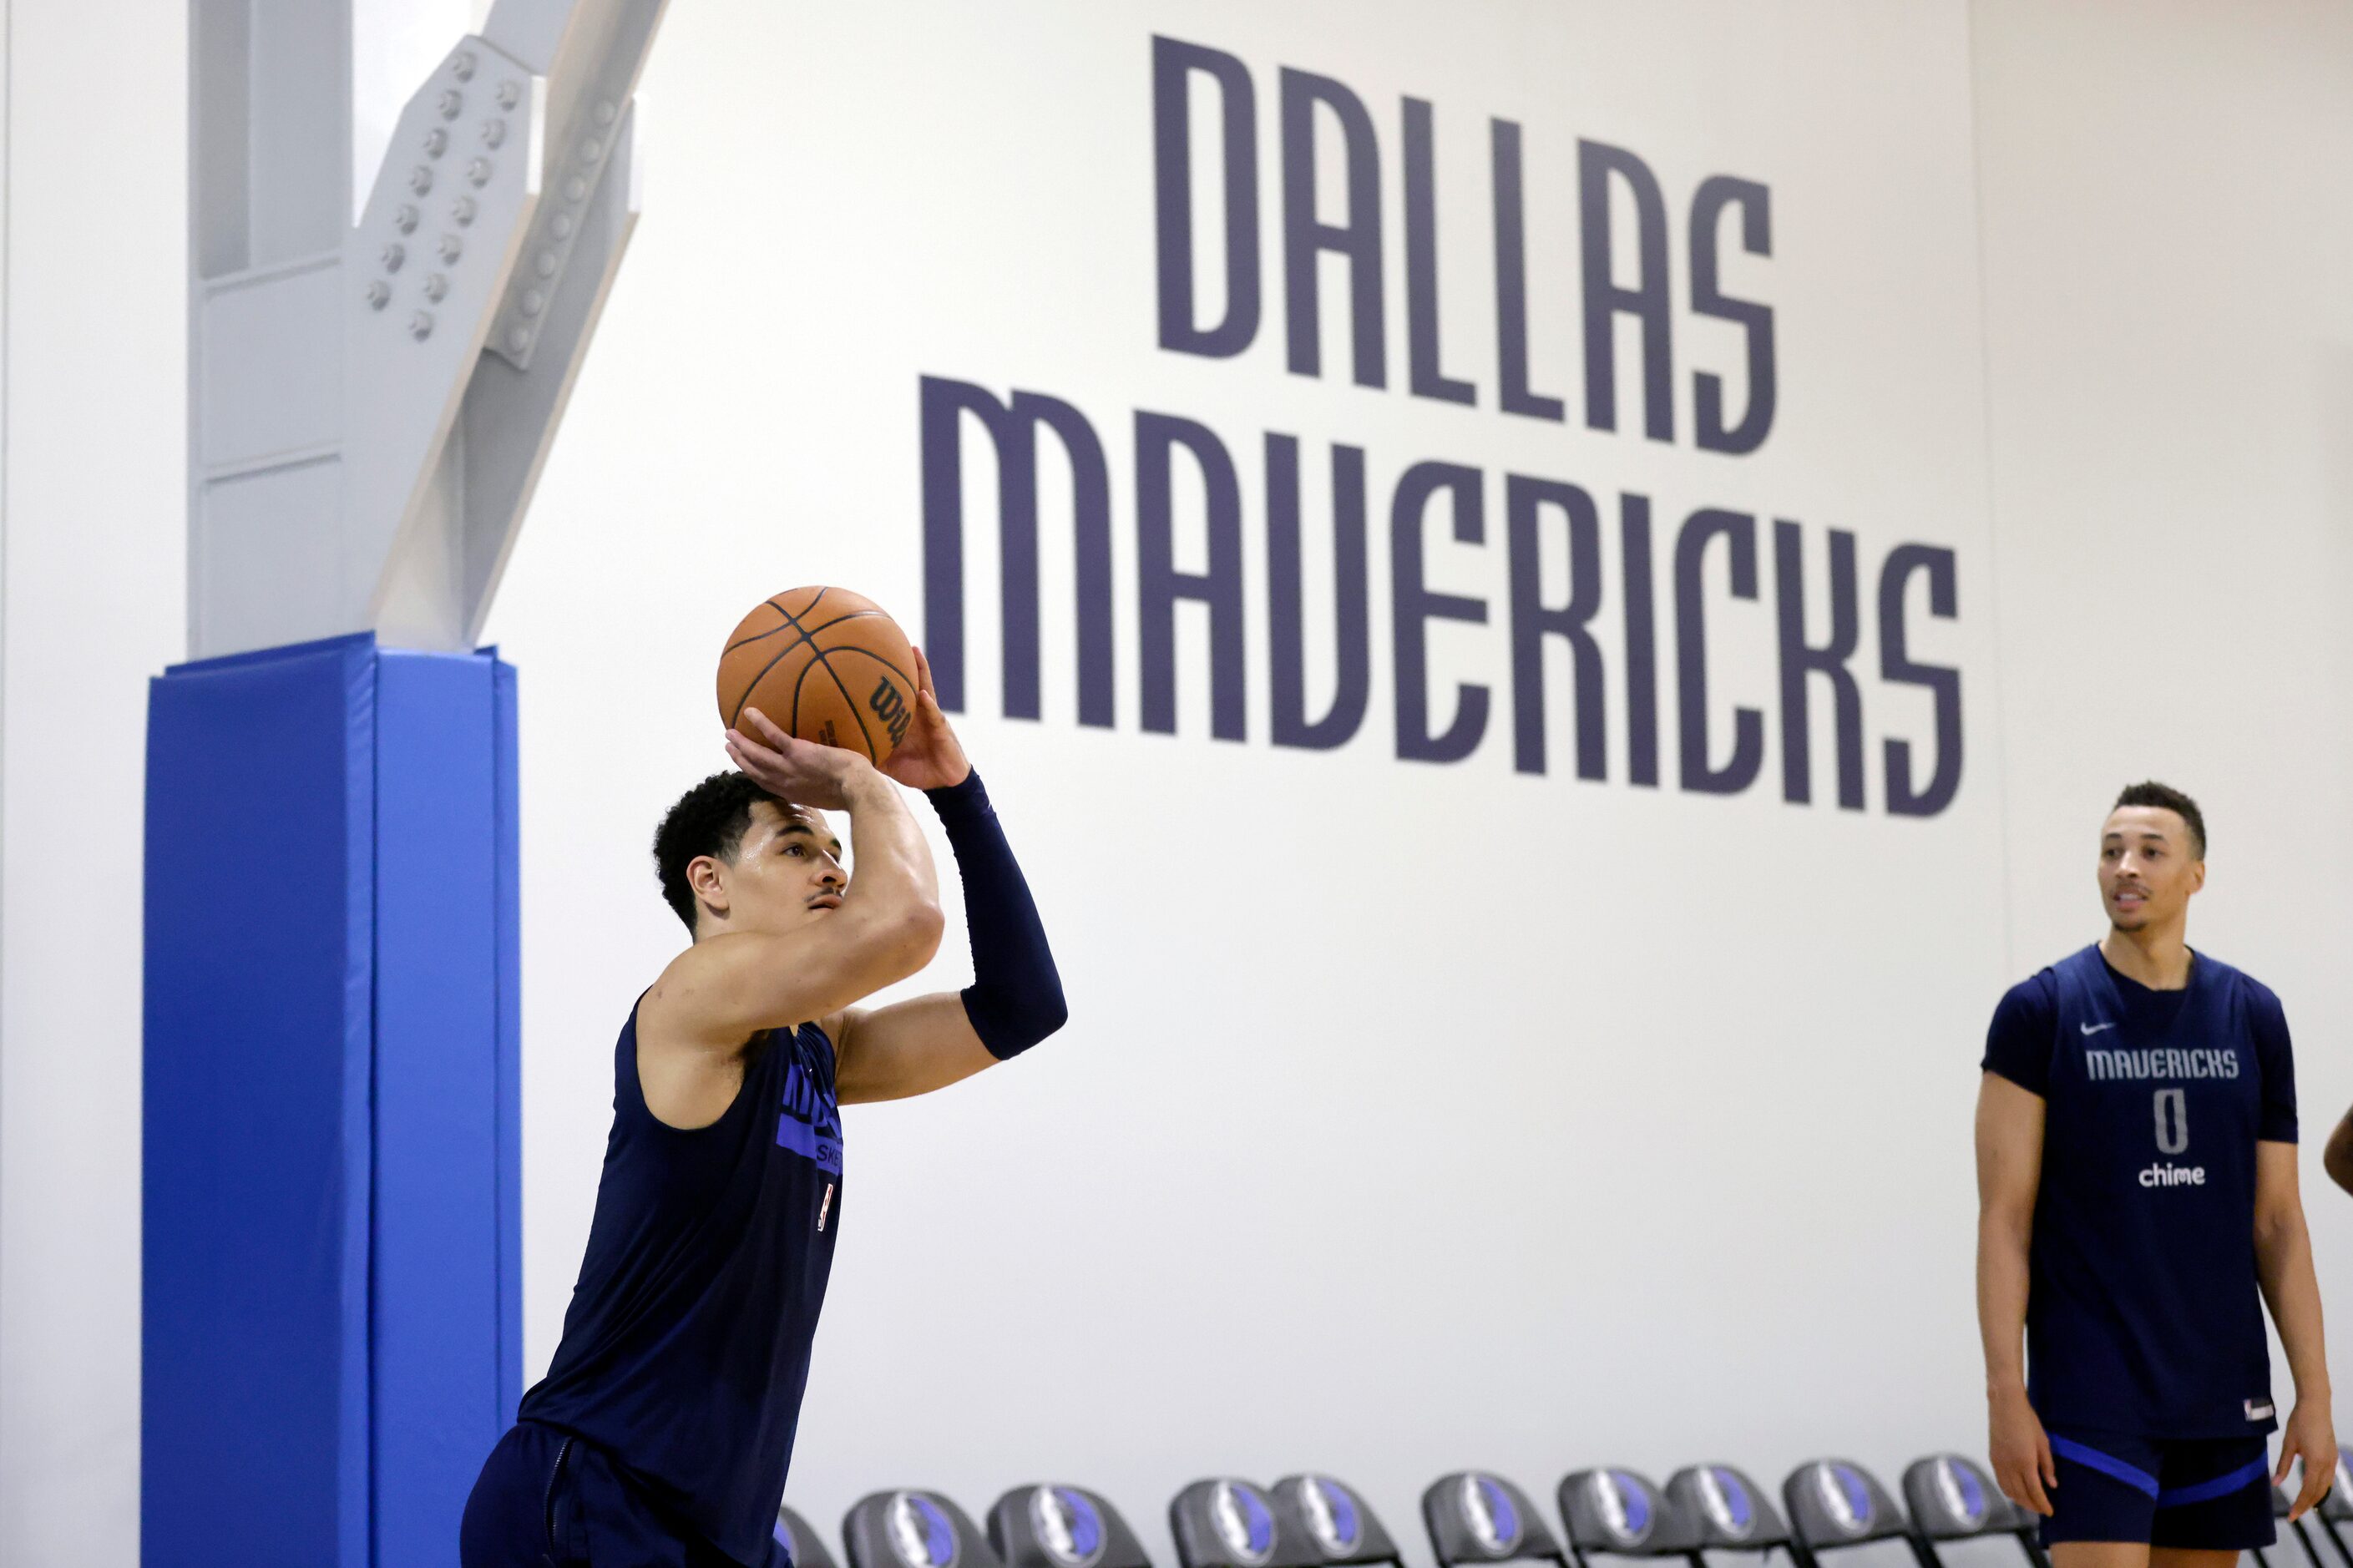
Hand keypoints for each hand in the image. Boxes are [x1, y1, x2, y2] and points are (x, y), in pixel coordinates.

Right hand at [725, 707, 876, 809]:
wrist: (855, 787)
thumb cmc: (851, 792)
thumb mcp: (828, 797)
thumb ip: (816, 790)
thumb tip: (819, 782)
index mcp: (792, 793)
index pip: (765, 783)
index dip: (751, 773)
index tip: (743, 766)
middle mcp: (784, 782)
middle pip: (754, 770)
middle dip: (739, 759)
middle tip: (728, 746)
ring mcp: (788, 767)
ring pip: (757, 755)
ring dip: (741, 744)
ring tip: (729, 733)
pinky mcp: (797, 751)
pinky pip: (774, 735)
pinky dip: (760, 723)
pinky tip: (750, 712)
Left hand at [877, 646, 971, 791]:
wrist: (942, 783)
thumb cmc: (915, 770)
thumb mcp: (886, 763)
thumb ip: (866, 754)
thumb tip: (838, 755)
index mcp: (903, 717)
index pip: (891, 691)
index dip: (882, 674)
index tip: (865, 654)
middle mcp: (916, 711)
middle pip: (908, 680)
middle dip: (900, 660)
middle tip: (888, 636)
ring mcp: (930, 717)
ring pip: (924, 688)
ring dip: (920, 670)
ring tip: (913, 650)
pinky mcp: (941, 728)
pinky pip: (935, 714)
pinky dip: (929, 705)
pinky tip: (922, 695)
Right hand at [1989, 1384, 2055, 1516]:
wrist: (2005, 1405)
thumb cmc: (2027, 1420)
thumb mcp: (2043, 1442)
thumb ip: (2047, 1465)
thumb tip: (2052, 1484)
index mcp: (2025, 1462)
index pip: (2035, 1491)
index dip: (2043, 1504)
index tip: (2050, 1512)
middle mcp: (2010, 1466)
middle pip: (2021, 1494)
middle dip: (2032, 1505)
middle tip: (2042, 1509)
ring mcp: (1999, 1462)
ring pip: (2009, 1490)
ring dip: (2020, 1500)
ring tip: (2030, 1503)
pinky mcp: (1993, 1458)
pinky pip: (2000, 1481)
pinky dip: (2009, 1491)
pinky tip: (2016, 1491)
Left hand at [2277, 1399, 2335, 1519]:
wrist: (2316, 1406)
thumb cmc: (2299, 1422)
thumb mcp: (2288, 1444)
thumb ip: (2282, 1465)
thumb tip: (2275, 1483)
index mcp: (2316, 1463)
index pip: (2308, 1491)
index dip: (2300, 1505)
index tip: (2292, 1516)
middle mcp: (2328, 1465)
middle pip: (2319, 1492)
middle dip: (2307, 1505)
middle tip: (2295, 1515)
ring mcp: (2333, 1461)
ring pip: (2326, 1487)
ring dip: (2315, 1498)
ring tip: (2304, 1508)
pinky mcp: (2333, 1456)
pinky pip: (2328, 1478)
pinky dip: (2321, 1488)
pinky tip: (2315, 1492)